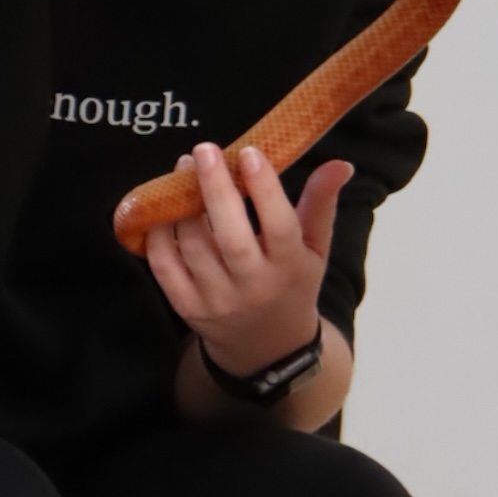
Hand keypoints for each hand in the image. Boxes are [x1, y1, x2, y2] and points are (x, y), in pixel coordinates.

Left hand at [146, 141, 347, 375]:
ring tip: (183, 167)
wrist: (267, 346)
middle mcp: (253, 286)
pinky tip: (161, 205)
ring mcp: (217, 300)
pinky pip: (165, 267)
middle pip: (230, 237)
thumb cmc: (292, 283)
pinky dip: (158, 234)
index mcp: (290, 267)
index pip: (279, 227)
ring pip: (193, 247)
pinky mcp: (187, 307)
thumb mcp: (316, 248)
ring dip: (182, 205)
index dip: (264, 189)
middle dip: (214, 190)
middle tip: (203, 150)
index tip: (249, 152)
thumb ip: (322, 204)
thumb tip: (339, 164)